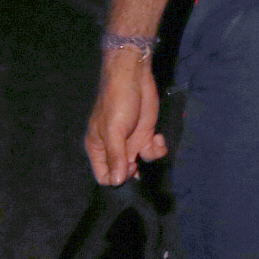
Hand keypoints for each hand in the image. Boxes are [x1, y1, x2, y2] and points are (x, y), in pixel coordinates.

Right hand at [85, 52, 168, 184]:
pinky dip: (158, 147)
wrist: (134, 77)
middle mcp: (115, 148)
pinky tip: (159, 136)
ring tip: (153, 142)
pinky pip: (152, 150)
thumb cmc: (117, 102)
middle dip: (135, 170)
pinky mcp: (146, 134)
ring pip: (141, 162)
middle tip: (139, 159)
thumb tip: (117, 181)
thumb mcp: (113, 130)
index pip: (104, 176)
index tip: (128, 168)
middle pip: (124, 172)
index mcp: (99, 149)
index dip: (116, 178)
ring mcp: (131, 141)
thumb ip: (116, 156)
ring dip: (150, 156)